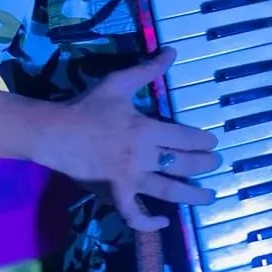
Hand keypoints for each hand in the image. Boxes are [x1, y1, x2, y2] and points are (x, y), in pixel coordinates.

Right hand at [45, 47, 220, 231]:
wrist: (55, 133)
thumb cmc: (88, 107)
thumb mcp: (119, 83)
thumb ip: (148, 70)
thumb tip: (173, 51)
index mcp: (145, 129)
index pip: (184, 138)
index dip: (203, 141)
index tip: (213, 142)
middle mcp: (142, 157)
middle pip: (182, 164)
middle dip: (204, 164)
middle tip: (216, 163)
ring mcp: (129, 179)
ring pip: (168, 191)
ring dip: (192, 195)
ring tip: (209, 196)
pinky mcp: (114, 194)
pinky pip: (134, 214)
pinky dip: (149, 222)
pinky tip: (164, 221)